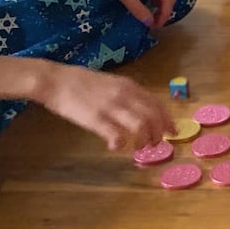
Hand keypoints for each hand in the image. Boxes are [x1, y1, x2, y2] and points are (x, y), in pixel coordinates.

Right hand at [33, 62, 175, 151]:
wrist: (56, 80)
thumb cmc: (82, 82)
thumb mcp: (111, 83)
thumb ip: (127, 94)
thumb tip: (141, 110)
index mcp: (129, 86)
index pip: (157, 104)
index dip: (167, 120)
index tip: (173, 132)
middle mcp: (125, 95)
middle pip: (153, 117)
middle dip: (158, 134)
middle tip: (154, 145)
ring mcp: (111, 107)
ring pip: (141, 126)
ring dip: (143, 141)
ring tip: (138, 148)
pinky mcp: (96, 119)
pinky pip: (117, 135)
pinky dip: (121, 144)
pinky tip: (114, 147)